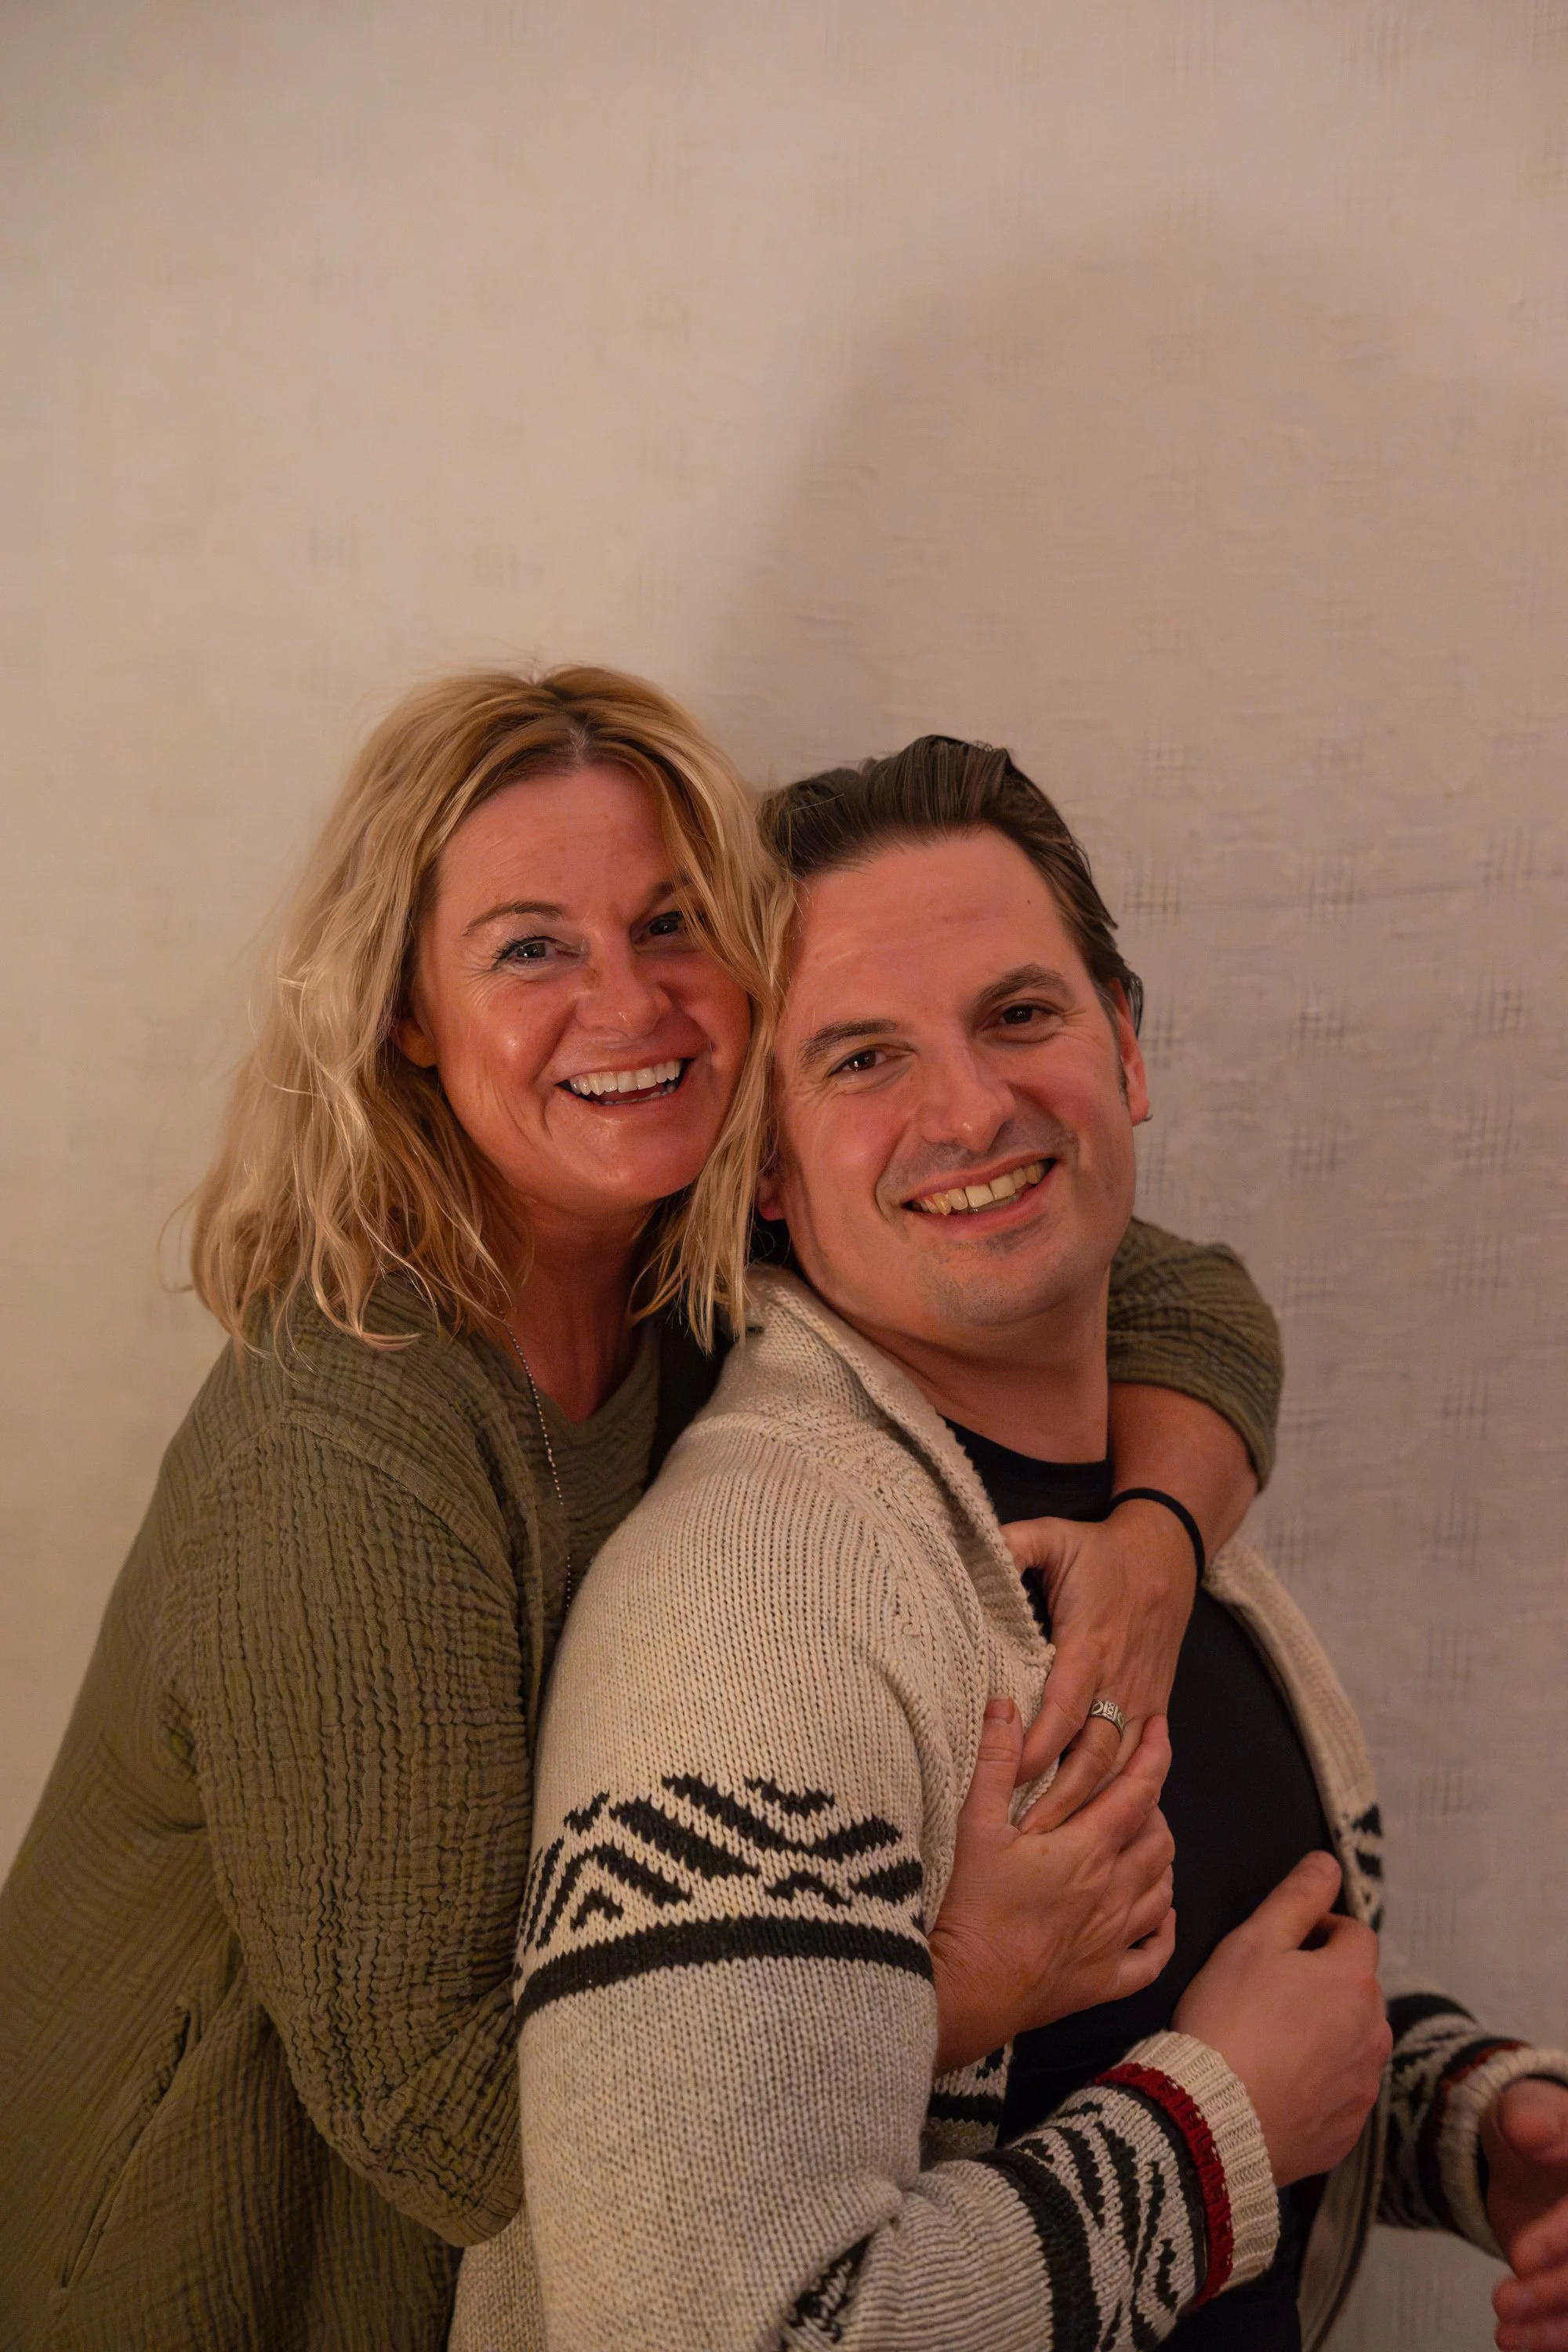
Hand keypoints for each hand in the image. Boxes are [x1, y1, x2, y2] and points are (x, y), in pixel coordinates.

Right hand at [929, 1700, 1175, 2074]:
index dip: (1155, 1755)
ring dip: (1160, 1862)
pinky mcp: (1104, 1980)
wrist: (967, 1990)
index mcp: (1088, 1849)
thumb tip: (1005, 1703)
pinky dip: (1164, 1931)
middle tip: (1133, 1790)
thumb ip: (996, 1760)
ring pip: (1164, 1892)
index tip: (1160, 1728)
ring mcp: (1114, 1939)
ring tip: (1142, 1843)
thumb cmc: (971, 1905)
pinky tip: (1158, 1916)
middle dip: (1156, 1808)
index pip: (1140, 1791)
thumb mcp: (975, 1824)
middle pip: (1160, 1840)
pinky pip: (1154, 1956)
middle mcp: (1114, 1891)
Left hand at [1003, 1505, 1194, 1825]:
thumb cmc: (1100, 1549)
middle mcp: (1119, 1678)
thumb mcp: (1051, 1534)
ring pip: (1120, 1765)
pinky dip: (1122, 1791)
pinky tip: (1099, 1821)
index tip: (1005, 1778)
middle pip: (1093, 1755)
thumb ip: (1011, 1545)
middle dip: (1062, 1799)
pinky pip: (1139, 1757)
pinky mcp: (1154, 1703)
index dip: (1036, 1748)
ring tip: (1055, 1843)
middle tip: (1027, 1839)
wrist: (1168, 1553)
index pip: (1062, 1709)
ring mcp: (1141, 1695)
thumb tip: (971, 1550)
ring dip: (1090, 1805)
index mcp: (1090, 1644)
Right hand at [1173, 1851, 1389, 2184]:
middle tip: (1269, 1992)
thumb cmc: (1229, 2015)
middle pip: (1358, 1991)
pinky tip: (1278, 2084)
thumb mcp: (1253, 1940)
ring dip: (1327, 2033)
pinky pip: (1341, 2092)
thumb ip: (1297, 1897)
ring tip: (1273, 2042)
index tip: (1281, 1945)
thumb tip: (1329, 1862)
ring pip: (1353, 2042)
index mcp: (1354, 1981)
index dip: (1320, 1929)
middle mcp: (1374, 2033)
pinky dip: (1319, 2083)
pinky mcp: (1348, 2131)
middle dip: (1325, 1983)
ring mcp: (1364, 2087)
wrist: (1212, 2117)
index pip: (1356, 1935)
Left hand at [1488, 2080, 1567, 2349]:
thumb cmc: (1529, 2128)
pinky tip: (1521, 2343)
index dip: (1564, 2240)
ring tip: (1506, 2335)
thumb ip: (1528, 2118)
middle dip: (1556, 2291)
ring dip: (1559, 2329)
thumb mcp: (1522, 2111)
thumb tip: (1534, 2131)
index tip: (1521, 2258)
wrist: (1527, 2161)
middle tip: (1502, 2301)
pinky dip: (1558, 2339)